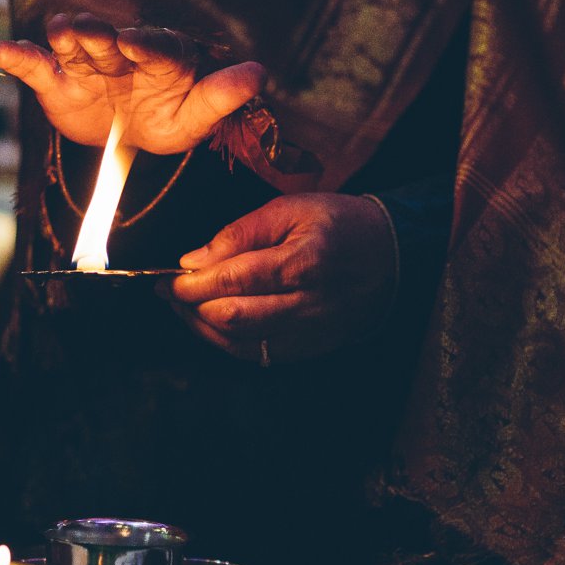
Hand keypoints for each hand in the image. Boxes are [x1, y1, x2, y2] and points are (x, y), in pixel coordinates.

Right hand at [0, 12, 262, 152]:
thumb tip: (259, 74)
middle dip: (100, 36)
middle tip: (90, 29)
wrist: (130, 133)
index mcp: (161, 57)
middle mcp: (122, 52)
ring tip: (56, 30)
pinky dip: (16, 58)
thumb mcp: (197, 114)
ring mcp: (87, 65)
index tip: (138, 43)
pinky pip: (36, 68)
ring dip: (66, 37)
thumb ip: (222, 95)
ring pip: (74, 47)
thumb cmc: (168, 116)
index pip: (157, 48)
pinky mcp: (57, 81)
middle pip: (110, 42)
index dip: (148, 45)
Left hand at [165, 194, 396, 362]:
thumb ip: (241, 233)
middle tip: (170, 292)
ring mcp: (309, 331)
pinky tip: (213, 325)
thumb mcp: (293, 209)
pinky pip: (258, 355)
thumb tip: (195, 259)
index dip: (192, 283)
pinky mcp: (310, 347)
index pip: (232, 280)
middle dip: (190, 306)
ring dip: (203, 327)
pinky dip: (228, 343)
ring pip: (240, 342)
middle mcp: (306, 303)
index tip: (171, 277)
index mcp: (302, 262)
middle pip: (231, 316)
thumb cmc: (341, 225)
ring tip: (185, 308)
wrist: (394, 256)